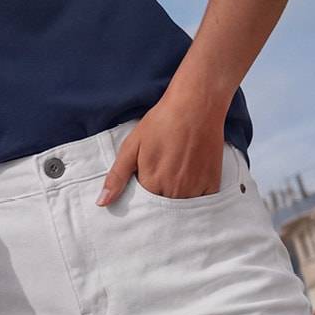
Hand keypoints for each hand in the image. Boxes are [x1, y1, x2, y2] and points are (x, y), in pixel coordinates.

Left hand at [97, 91, 227, 204]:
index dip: (141, 194)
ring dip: (176, 197)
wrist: (195, 106)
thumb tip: (102, 203)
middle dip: (159, 196)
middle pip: (162, 208)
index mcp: (151, 184)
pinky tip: (190, 175)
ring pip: (181, 207)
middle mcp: (174, 191)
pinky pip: (201, 202)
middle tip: (162, 172)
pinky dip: (194, 195)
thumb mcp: (132, 146)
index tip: (144, 180)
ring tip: (176, 172)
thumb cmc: (161, 123)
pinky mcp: (212, 185)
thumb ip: (117, 176)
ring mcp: (195, 190)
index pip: (142, 205)